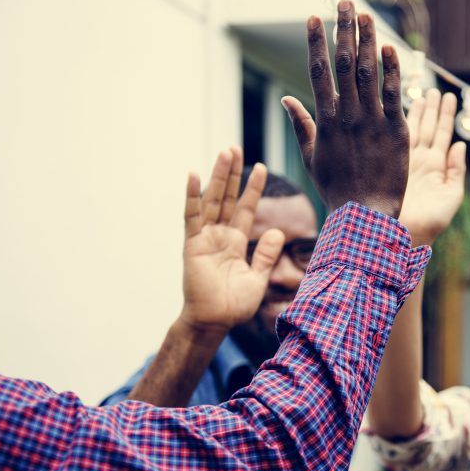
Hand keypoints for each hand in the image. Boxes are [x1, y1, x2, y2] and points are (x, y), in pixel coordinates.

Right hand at [178, 148, 284, 336]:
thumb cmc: (234, 305)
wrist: (215, 322)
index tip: (261, 167)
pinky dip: (192, 196)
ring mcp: (205, 238)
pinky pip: (192, 216)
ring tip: (225, 152)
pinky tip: (193, 175)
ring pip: (212, 200)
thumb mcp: (258, 278)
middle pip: (227, 197)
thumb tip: (278, 231)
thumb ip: (267, 255)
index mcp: (236, 243)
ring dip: (218, 176)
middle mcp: (220, 236)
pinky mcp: (192, 244)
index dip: (252, 188)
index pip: (245, 208)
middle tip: (236, 148)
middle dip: (233, 173)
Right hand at [281, 0, 408, 217]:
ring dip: (367, 41)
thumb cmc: (336, 188)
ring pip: (370, 73)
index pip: (318, 71)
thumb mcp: (312, 157)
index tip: (313, 18)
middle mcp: (347, 115)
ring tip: (365, 15)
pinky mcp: (395, 130)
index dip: (315, 42)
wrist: (364, 213)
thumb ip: (302, 124)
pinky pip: (394, 94)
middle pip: (345, 63)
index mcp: (325, 120)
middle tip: (344, 3)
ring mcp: (372, 121)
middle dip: (343, 30)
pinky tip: (388, 48)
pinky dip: (391, 70)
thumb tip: (286, 99)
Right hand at [400, 89, 466, 244]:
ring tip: (418, 92)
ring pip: (411, 130)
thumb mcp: (451, 197)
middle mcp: (420, 161)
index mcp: (436, 167)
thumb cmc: (431, 223)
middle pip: (427, 127)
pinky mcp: (390, 165)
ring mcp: (404, 161)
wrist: (404, 237)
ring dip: (415, 111)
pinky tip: (396, 108)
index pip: (443, 135)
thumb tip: (461, 145)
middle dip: (430, 108)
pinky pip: (395, 140)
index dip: (445, 115)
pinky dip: (397, 124)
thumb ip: (457, 171)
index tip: (448, 96)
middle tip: (432, 89)